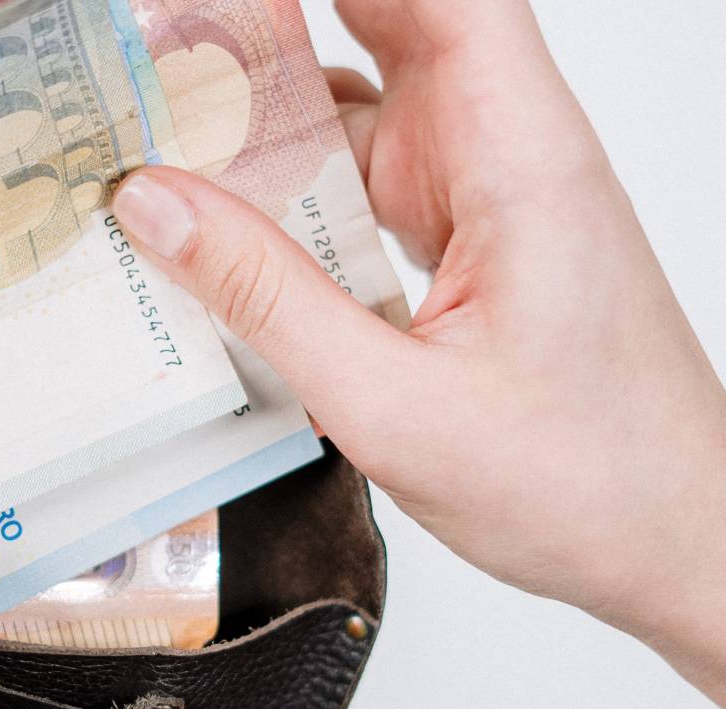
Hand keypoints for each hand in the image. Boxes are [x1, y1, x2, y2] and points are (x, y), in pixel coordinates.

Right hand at [113, 0, 725, 703]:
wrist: (668, 538)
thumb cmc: (585, 480)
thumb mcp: (393, 405)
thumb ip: (268, 299)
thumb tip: (157, 206)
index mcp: (520, 159)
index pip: (441, 1)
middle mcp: (504, 152)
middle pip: (386, 28)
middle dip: (268, 34)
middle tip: (162, 57)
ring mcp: (481, 191)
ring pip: (359, 106)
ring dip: (267, 116)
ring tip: (161, 134)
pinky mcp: (462, 233)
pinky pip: (361, 176)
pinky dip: (291, 186)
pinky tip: (222, 218)